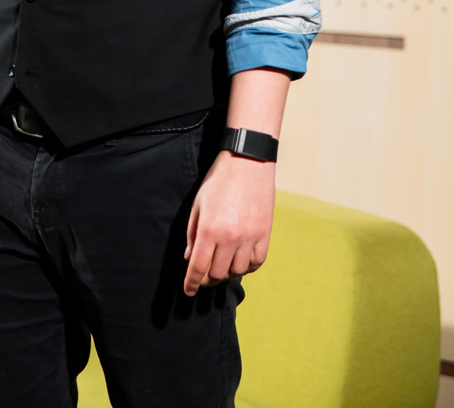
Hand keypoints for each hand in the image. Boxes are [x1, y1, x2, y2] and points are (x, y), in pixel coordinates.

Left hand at [183, 151, 274, 295]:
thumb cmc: (219, 180)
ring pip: (238, 271)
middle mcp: (230, 237)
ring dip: (227, 273)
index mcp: (210, 229)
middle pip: (218, 274)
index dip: (191, 283)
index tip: (188, 291)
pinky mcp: (265, 234)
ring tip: (221, 267)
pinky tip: (240, 261)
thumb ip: (192, 233)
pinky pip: (257, 262)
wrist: (247, 162)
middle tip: (203, 277)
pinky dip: (248, 266)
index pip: (198, 267)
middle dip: (208, 279)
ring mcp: (250, 237)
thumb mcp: (198, 204)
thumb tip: (189, 257)